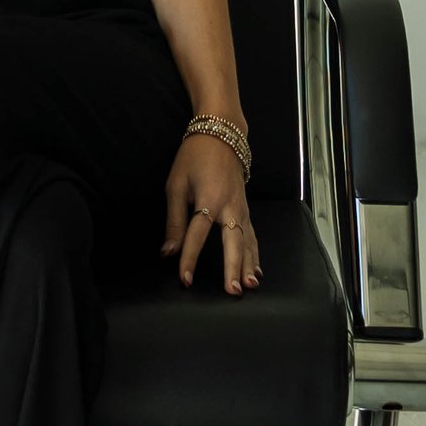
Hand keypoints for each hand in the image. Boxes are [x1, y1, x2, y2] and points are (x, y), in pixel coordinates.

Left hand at [163, 128, 259, 295]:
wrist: (222, 134)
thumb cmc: (194, 157)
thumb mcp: (176, 184)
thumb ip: (174, 221)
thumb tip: (168, 251)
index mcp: (208, 199)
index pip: (197, 235)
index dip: (189, 258)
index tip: (184, 279)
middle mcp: (229, 206)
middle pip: (232, 241)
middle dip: (233, 268)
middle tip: (232, 291)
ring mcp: (241, 208)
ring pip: (247, 242)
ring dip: (249, 265)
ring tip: (249, 286)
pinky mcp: (246, 210)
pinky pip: (253, 236)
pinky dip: (255, 255)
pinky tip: (257, 273)